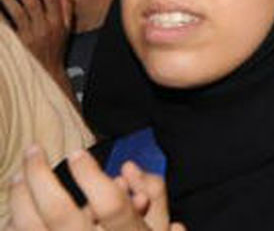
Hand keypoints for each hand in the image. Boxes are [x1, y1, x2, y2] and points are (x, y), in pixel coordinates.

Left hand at [0, 0, 71, 79]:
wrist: (46, 74)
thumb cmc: (55, 50)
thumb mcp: (67, 30)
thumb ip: (67, 9)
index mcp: (57, 23)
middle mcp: (44, 28)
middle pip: (32, 3)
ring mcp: (30, 37)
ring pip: (18, 13)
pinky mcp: (18, 45)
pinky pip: (7, 28)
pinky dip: (0, 17)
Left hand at [6, 147, 182, 230]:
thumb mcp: (158, 226)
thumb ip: (154, 195)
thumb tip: (126, 168)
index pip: (111, 205)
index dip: (92, 176)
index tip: (77, 153)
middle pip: (60, 213)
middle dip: (41, 175)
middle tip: (34, 150)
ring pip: (30, 229)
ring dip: (19, 198)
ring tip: (18, 176)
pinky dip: (13, 227)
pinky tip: (12, 215)